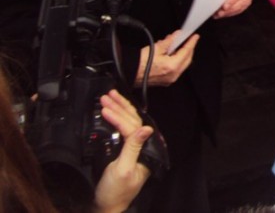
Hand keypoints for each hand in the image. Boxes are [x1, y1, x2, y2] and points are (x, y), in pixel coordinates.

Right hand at [93, 89, 153, 212]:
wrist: (106, 207)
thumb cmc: (115, 192)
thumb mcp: (123, 170)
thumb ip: (133, 148)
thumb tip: (146, 128)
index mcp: (145, 150)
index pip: (133, 127)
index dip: (119, 116)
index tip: (105, 108)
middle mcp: (142, 147)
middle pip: (133, 120)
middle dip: (120, 106)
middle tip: (107, 95)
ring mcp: (134, 148)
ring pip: (129, 122)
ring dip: (119, 108)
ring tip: (109, 96)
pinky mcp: (124, 150)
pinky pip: (123, 129)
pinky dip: (117, 117)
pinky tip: (112, 110)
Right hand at [136, 31, 196, 86]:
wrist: (128, 73)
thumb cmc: (138, 64)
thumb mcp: (155, 48)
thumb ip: (169, 42)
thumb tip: (177, 35)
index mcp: (172, 66)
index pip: (186, 52)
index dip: (191, 42)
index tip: (195, 36)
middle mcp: (173, 75)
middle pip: (187, 59)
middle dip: (188, 49)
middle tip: (187, 40)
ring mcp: (169, 79)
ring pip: (182, 64)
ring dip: (181, 54)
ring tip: (175, 44)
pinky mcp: (165, 81)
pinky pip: (175, 69)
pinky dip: (175, 60)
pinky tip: (170, 54)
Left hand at [214, 0, 253, 18]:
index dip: (231, 0)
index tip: (224, 7)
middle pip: (241, 2)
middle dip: (229, 9)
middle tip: (219, 13)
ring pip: (240, 7)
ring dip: (228, 13)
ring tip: (218, 15)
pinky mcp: (246, 3)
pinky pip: (239, 10)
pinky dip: (230, 13)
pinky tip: (222, 14)